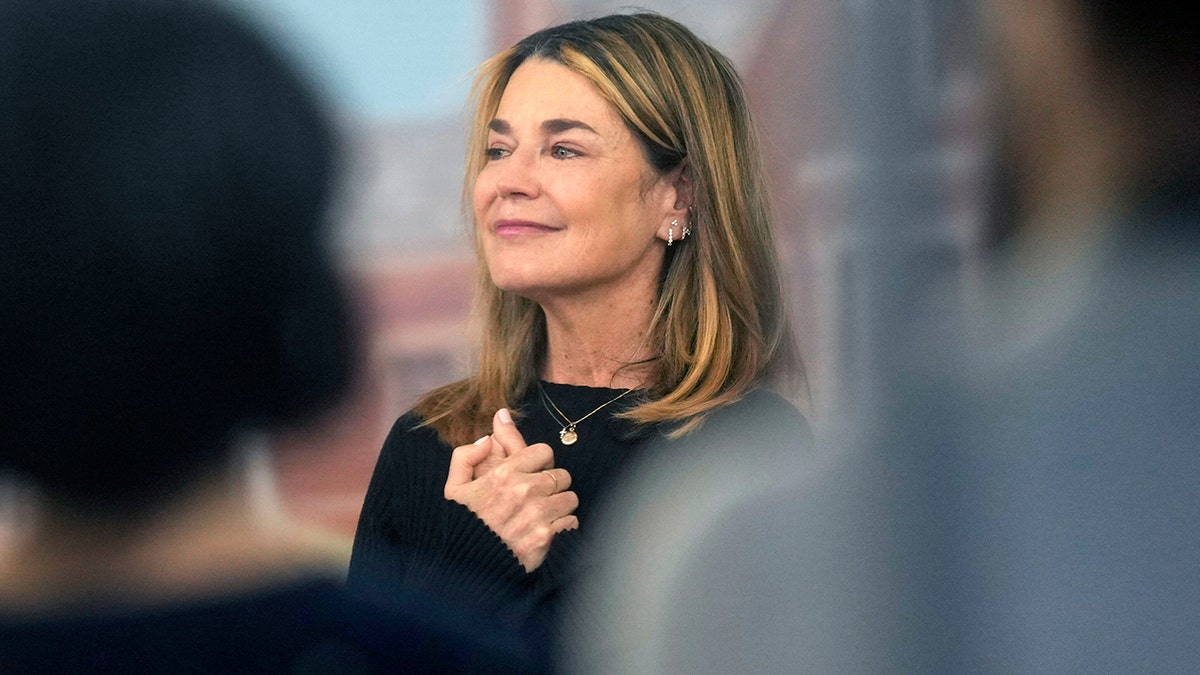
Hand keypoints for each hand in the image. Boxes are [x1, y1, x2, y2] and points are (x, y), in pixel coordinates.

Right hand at [444, 408, 578, 571]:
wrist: (465, 568)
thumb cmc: (461, 526)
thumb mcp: (453, 488)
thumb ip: (467, 455)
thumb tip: (491, 432)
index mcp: (503, 473)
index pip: (544, 451)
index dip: (540, 461)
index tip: (534, 473)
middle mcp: (523, 490)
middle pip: (561, 474)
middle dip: (552, 483)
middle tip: (539, 495)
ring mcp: (537, 514)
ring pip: (570, 498)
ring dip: (560, 505)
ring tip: (545, 513)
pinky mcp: (547, 537)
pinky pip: (571, 521)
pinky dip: (564, 526)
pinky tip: (548, 530)